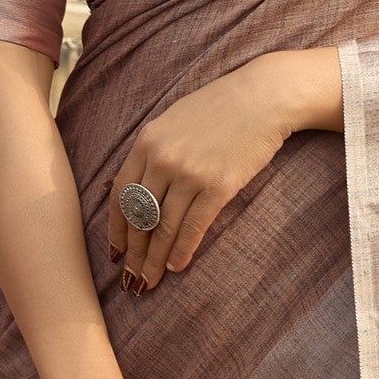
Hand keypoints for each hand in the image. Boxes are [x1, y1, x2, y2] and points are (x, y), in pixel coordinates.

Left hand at [109, 47, 340, 289]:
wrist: (262, 97)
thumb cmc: (220, 108)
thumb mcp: (173, 121)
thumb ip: (153, 151)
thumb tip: (137, 187)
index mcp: (146, 142)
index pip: (121, 196)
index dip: (117, 229)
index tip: (116, 252)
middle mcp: (162, 159)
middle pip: (139, 217)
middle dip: (134, 252)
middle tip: (131, 279)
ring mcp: (190, 174)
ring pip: (163, 227)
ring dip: (155, 259)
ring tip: (151, 281)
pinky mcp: (218, 186)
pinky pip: (193, 227)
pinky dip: (182, 250)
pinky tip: (177, 266)